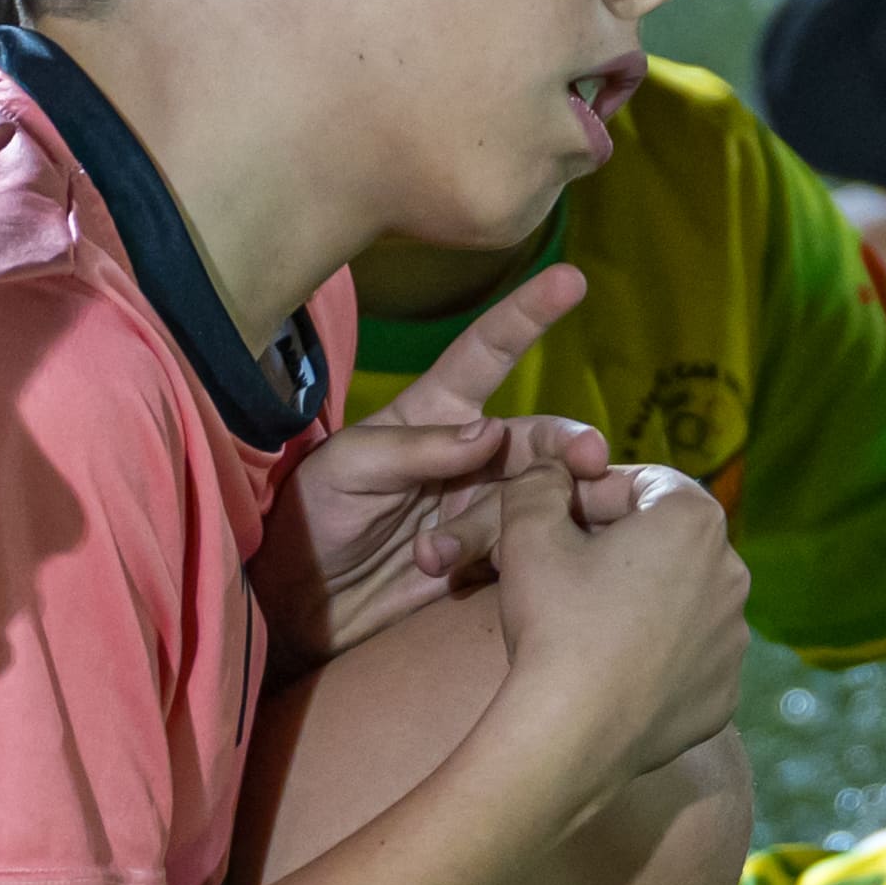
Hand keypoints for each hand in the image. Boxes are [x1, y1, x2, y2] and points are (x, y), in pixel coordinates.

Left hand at [286, 263, 609, 651]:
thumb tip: (490, 432)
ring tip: (491, 545)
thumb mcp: (347, 468)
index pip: (486, 354)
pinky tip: (498, 572)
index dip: (527, 315)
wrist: (296, 605)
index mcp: (434, 414)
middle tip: (588, 459)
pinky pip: (531, 552)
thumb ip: (416, 449)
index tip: (570, 279)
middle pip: (537, 437)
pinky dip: (531, 557)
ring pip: (541, 498)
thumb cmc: (312, 516)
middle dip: (568, 443)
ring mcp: (482, 509)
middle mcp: (470, 457)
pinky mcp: (488, 561)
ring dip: (533, 516)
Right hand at [472, 459, 749, 785]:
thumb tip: (550, 471)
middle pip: (670, 542)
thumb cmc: (555, 622)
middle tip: (567, 574)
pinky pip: (690, 659)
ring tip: (588, 626)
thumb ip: (539, 482)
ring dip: (643, 602)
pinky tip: (613, 671)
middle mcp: (733, 573)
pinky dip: (658, 657)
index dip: (597, 494)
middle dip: (623, 548)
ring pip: (683, 601)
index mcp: (694, 520)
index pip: (646, 483)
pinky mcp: (725, 693)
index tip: (559, 522)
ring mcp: (735, 639)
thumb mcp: (527, 530)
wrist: (572, 733)